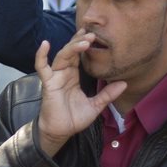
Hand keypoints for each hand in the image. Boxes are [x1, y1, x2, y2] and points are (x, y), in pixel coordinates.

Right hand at [34, 33, 125, 156]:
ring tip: (83, 40)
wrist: (61, 131)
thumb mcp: (96, 105)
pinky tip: (45, 44)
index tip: (94, 35)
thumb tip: (124, 83)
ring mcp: (55, 77)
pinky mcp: (48, 83)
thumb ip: (108, 94)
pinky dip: (41, 55)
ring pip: (62, 56)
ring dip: (72, 47)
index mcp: (73, 76)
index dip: (84, 44)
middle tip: (92, 34)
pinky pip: (42, 66)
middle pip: (71, 52)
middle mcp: (64, 73)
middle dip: (80, 42)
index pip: (79, 56)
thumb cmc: (74, 118)